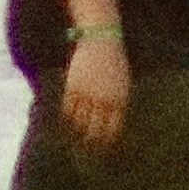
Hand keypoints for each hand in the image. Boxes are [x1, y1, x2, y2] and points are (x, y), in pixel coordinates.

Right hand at [59, 31, 130, 147]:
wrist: (101, 38)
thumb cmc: (114, 60)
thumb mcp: (123, 81)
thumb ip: (118, 101)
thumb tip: (115, 120)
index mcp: (118, 99)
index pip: (112, 128)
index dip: (106, 140)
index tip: (102, 149)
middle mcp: (103, 99)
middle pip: (95, 128)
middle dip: (91, 141)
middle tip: (87, 151)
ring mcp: (88, 93)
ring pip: (80, 120)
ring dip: (77, 132)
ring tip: (74, 141)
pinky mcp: (74, 85)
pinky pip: (69, 107)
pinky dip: (67, 117)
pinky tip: (66, 123)